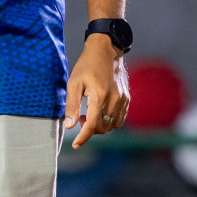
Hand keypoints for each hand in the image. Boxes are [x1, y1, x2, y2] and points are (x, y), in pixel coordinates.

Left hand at [65, 33, 128, 148]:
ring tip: (90, 114)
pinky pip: (120, 118)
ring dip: (101, 126)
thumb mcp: (74, 84)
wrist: (106, 51)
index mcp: (99, 97)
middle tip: (80, 119)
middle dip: (90, 130)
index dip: (83, 138)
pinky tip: (101, 112)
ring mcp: (123, 100)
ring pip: (113, 125)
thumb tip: (70, 126)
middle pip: (103, 128)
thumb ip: (72, 106)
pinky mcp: (127, 98)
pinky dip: (110, 121)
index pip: (92, 126)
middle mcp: (114, 100)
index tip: (75, 145)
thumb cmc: (87, 65)